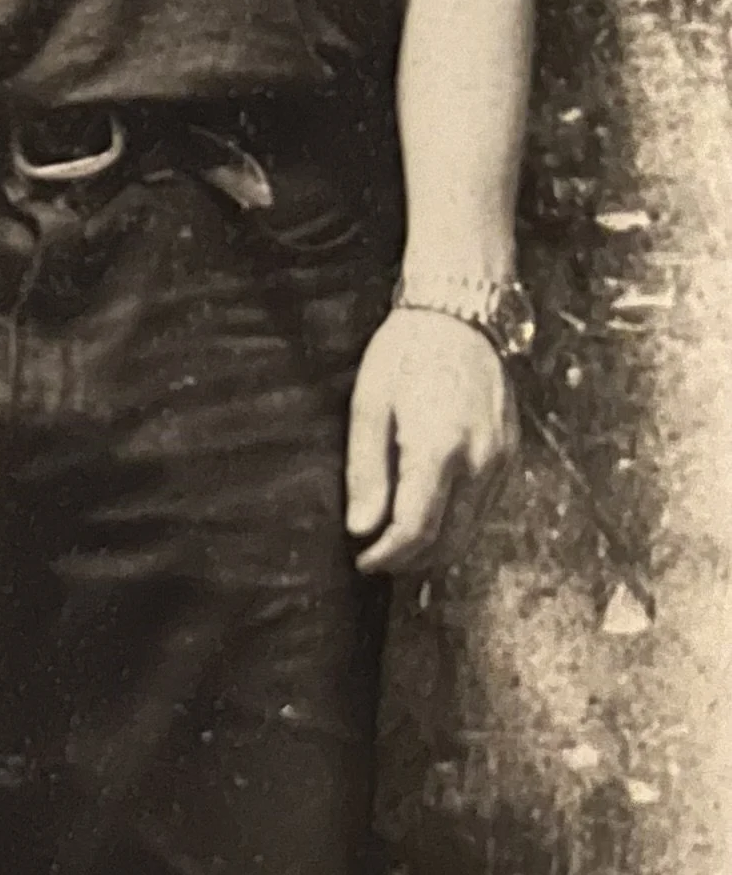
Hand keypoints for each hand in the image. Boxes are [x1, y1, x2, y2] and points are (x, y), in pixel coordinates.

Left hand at [346, 306, 515, 576]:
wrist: (460, 313)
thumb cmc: (405, 353)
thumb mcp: (369, 406)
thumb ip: (366, 472)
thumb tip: (362, 529)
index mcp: (439, 448)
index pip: (417, 529)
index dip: (388, 555)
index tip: (363, 561)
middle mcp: (480, 460)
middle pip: (449, 540)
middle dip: (411, 560)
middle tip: (377, 559)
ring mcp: (502, 459)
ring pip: (472, 530)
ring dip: (436, 547)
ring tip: (398, 543)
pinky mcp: (511, 453)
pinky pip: (486, 507)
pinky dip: (459, 523)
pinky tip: (431, 515)